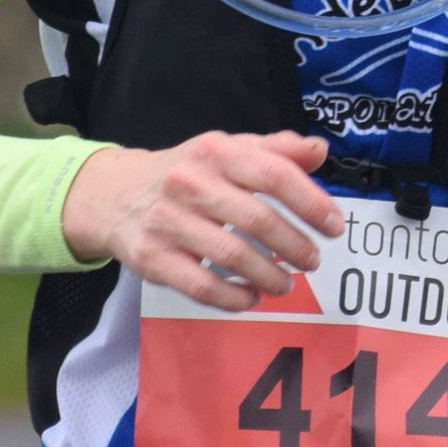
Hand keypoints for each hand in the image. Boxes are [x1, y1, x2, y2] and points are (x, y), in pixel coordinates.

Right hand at [61, 131, 341, 309]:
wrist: (112, 194)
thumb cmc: (185, 172)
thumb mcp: (225, 149)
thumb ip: (274, 149)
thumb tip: (320, 151)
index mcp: (215, 151)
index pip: (273, 173)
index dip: (310, 202)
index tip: (335, 226)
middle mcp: (189, 182)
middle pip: (256, 219)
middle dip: (294, 245)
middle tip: (312, 260)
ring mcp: (168, 222)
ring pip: (231, 256)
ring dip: (269, 275)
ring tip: (286, 282)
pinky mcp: (152, 258)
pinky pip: (201, 286)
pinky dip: (234, 297)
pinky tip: (252, 297)